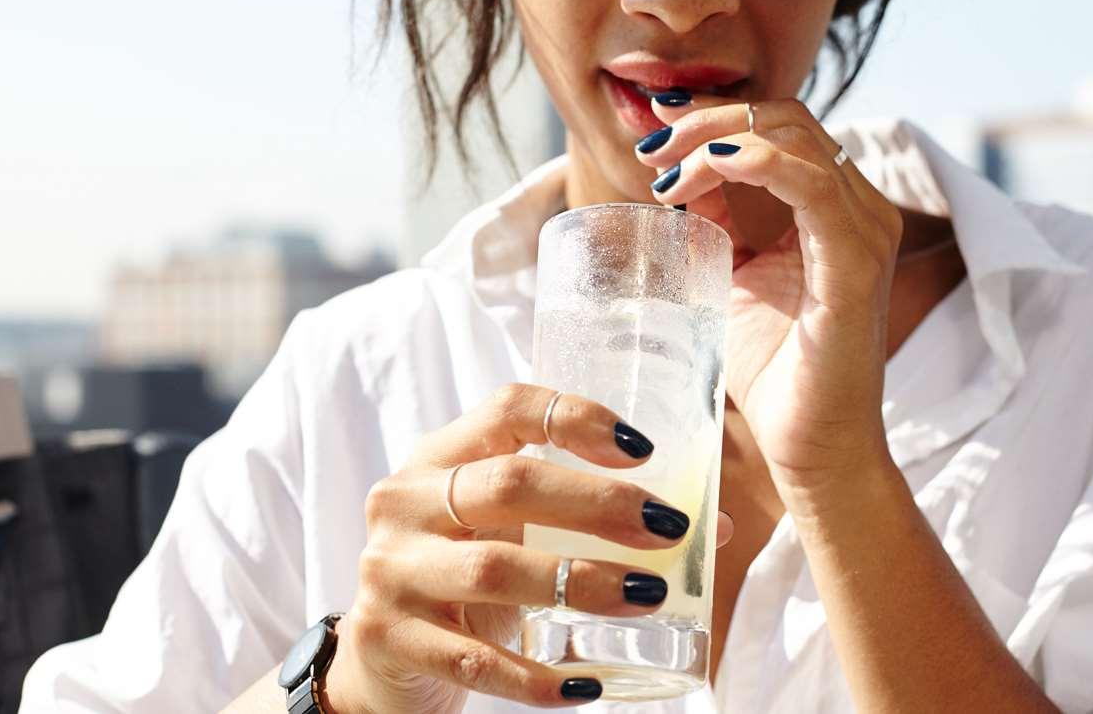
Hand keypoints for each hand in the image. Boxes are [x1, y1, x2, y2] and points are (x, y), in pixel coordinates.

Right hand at [326, 384, 694, 712]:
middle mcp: (407, 501)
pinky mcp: (388, 637)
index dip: (577, 418)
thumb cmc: (466, 579)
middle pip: (509, 484)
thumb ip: (594, 522)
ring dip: (581, 582)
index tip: (644, 448)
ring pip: (495, 569)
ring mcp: (391, 570)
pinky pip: (474, 660)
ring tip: (649, 597)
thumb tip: (715, 531)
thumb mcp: (513, 535)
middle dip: (599, 504)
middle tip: (669, 530)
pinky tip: (586, 688)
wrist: (377, 662)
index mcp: (439, 457)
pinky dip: (534, 677)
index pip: (507, 408)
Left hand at [638, 93, 903, 487]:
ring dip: (719, 137)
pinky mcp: (856, 262)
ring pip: (794, 138)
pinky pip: (813, 184)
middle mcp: (858, 209)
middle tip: (653, 145)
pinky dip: (757, 161)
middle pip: (786, 118)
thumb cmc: (774, 370)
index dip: (714, 115)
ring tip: (667, 167)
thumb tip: (677, 174)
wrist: (810, 447)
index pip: (779, 126)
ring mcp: (863, 232)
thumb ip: (716, 219)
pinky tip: (711, 164)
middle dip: (709, 118)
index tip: (656, 130)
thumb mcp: (731, 274)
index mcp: (833, 207)